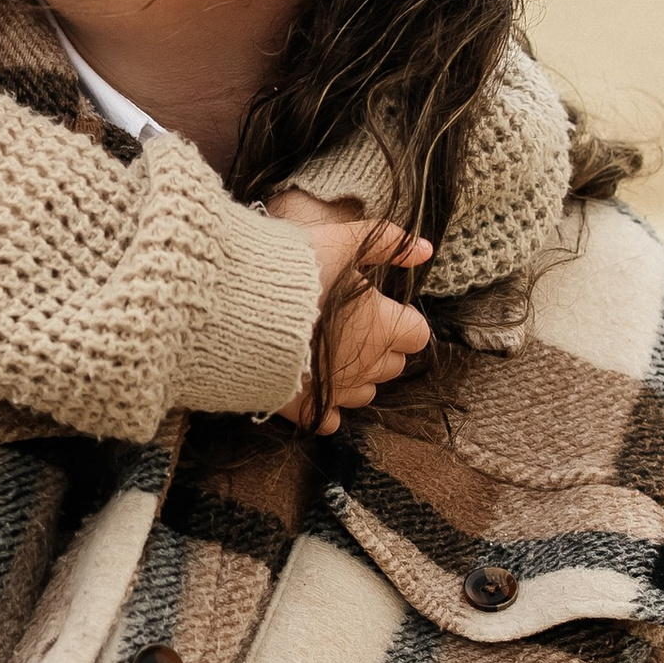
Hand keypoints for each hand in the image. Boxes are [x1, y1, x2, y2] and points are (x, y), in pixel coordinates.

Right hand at [266, 192, 431, 434]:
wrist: (238, 310)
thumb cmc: (293, 272)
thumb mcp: (341, 243)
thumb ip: (387, 242)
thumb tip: (426, 249)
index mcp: (380, 326)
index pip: (416, 334)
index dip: (400, 319)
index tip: (377, 307)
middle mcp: (364, 364)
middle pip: (392, 365)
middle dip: (378, 346)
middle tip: (349, 323)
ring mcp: (336, 390)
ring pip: (365, 393)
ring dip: (355, 374)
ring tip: (328, 349)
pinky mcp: (304, 407)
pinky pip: (329, 420)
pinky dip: (326, 404)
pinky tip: (312, 383)